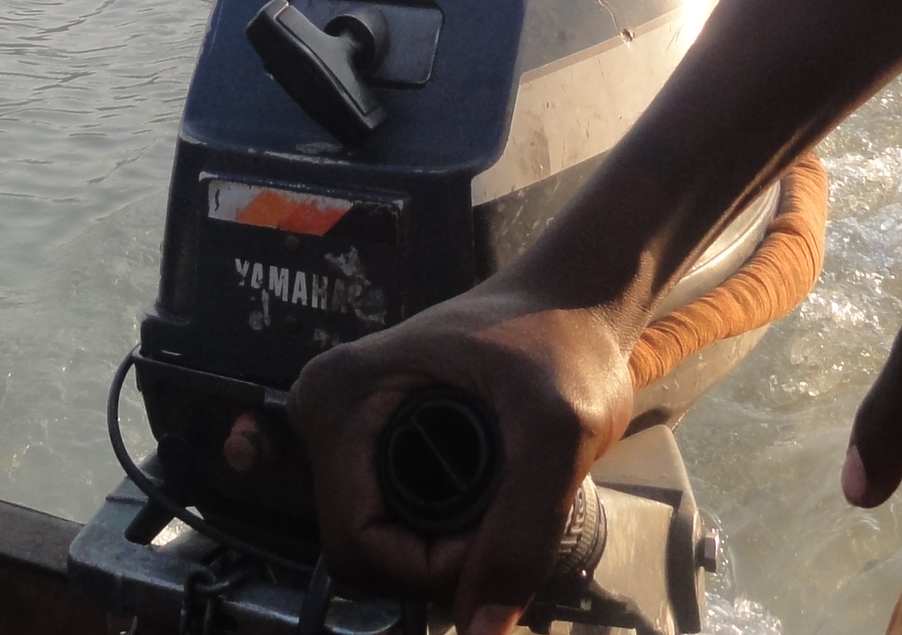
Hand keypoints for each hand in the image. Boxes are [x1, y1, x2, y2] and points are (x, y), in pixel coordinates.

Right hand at [288, 275, 636, 634]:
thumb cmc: (565, 342)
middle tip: (509, 515)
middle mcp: (325, 412)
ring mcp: (349, 429)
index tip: (499, 536)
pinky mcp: (376, 442)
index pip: (357, 543)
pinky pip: (393, 523)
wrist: (577, 299)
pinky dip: (442, 535)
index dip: (430, 568)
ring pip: (381, 545)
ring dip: (445, 552)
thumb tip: (481, 631)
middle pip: (363, 551)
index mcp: (339, 397)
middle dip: (438, 562)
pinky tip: (487, 504)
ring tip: (505, 502)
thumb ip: (522, 532)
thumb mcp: (559, 432)